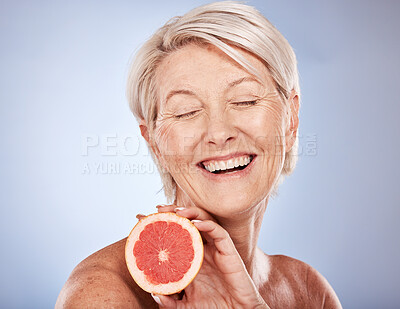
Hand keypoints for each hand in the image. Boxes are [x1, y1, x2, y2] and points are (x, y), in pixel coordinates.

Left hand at [146, 205, 269, 308]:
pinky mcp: (228, 249)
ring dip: (189, 213)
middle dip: (172, 212)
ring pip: (202, 220)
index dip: (160, 224)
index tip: (141, 219)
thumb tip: (154, 293)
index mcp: (191, 256)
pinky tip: (194, 224)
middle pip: (187, 222)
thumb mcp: (186, 305)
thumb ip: (171, 301)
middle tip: (158, 209)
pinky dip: (207, 225)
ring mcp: (215, 247)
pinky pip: (218, 232)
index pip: (174, 234)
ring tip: (175, 212)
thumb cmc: (214, 307)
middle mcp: (202, 248)